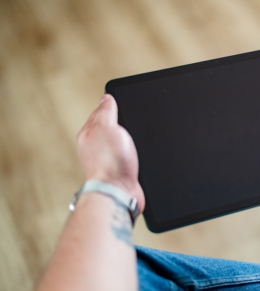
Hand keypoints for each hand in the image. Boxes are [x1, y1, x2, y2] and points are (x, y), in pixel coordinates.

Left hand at [76, 95, 144, 212]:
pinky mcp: (119, 172)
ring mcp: (108, 160)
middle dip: (122, 123)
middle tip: (132, 120)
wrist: (118, 192)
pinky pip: (127, 157)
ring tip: (137, 139)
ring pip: (120, 143)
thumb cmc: (110, 162)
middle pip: (111, 127)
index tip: (124, 103)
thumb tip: (106, 98)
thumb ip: (106, 111)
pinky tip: (139, 155)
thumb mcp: (108, 127)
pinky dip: (134, 154)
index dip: (113, 106)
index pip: (100, 112)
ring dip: (129, 141)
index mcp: (89, 133)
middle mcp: (96, 147)